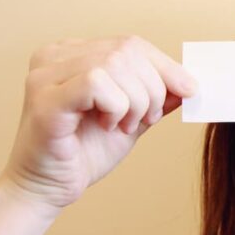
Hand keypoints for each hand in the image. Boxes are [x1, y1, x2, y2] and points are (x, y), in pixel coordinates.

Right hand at [0, 35, 195, 209]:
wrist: (47, 190)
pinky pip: (96, 82)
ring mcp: (45, 75)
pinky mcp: (45, 99)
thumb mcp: (132, 118)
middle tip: (145, 119)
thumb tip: (189, 83)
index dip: (166, 67)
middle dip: (152, 89)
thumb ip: (155, 97)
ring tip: (123, 126)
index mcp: (72, 54)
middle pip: (127, 50)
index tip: (189, 90)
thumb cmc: (84, 153)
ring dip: (135, 101)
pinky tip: (107, 126)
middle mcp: (54, 56)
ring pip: (115, 64)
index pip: (131, 44)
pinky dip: (116, 106)